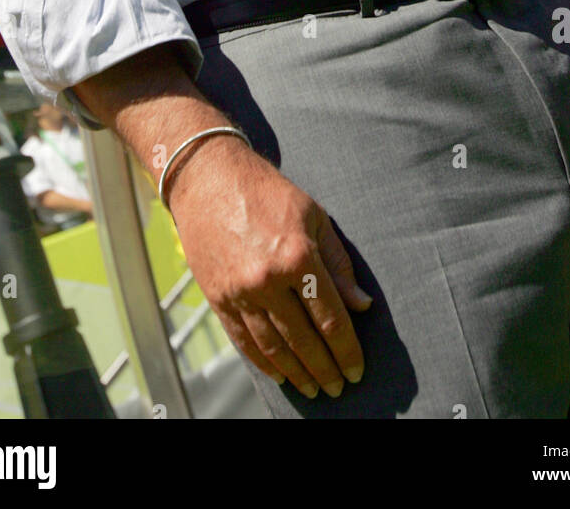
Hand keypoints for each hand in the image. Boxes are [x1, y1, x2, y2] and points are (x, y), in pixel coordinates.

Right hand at [167, 137, 371, 398]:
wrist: (208, 179)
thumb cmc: (267, 192)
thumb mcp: (313, 215)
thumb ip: (339, 263)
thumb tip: (361, 304)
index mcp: (298, 256)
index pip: (330, 317)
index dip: (347, 349)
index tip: (358, 368)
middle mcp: (268, 280)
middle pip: (304, 340)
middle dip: (326, 368)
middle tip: (340, 386)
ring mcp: (240, 292)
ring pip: (274, 347)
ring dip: (298, 373)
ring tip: (315, 389)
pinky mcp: (218, 298)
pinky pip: (244, 341)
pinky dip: (264, 363)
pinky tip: (281, 375)